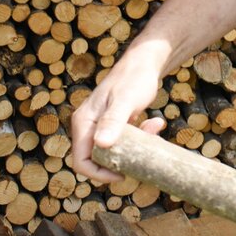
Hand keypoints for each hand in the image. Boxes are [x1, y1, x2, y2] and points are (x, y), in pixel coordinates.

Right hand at [69, 46, 168, 182]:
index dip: (98, 174)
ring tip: (153, 131)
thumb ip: (113, 121)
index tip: (122, 173)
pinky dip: (139, 138)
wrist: (144, 62)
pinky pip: (123, 142)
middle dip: (121, 160)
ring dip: (134, 148)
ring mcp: (100, 125)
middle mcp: (88, 126)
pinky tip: (154, 123)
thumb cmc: (134, 78)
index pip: (80, 160)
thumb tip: (100, 144)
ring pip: (113, 151)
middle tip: (142, 153)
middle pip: (97, 160)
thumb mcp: (125, 100)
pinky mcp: (113, 125)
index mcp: (84, 122)